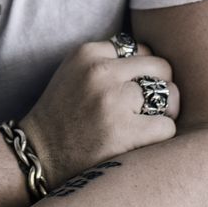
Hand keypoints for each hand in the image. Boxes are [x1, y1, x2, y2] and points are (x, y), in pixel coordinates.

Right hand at [21, 39, 179, 187]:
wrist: (38, 157)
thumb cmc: (62, 117)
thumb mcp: (75, 73)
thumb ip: (108, 61)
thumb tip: (158, 64)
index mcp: (87, 53)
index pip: (142, 49)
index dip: (143, 72)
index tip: (132, 90)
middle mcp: (100, 72)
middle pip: (161, 67)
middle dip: (161, 87)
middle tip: (148, 109)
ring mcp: (112, 101)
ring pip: (170, 95)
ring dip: (166, 112)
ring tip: (148, 125)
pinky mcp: (124, 132)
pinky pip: (167, 127)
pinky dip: (160, 137)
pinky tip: (141, 144)